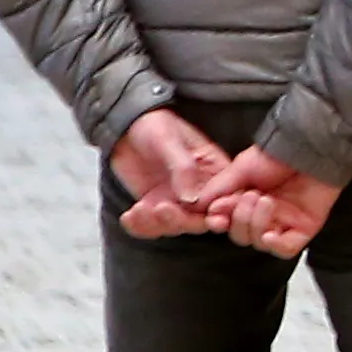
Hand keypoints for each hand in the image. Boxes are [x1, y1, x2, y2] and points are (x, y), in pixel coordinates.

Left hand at [108, 111, 235, 238]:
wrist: (124, 128)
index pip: (226, 198)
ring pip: (175, 226)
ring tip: (140, 209)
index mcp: (215, 171)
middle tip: (162, 209)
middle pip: (201, 219)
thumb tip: (193, 199)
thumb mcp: (169, 140)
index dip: (220, 211)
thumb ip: (183, 168)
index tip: (206, 217)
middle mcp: (200, 190)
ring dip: (158, 224)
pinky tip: (130, 216)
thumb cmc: (154, 125)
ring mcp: (177, 201)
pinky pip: (151, 226)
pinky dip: (140, 227)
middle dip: (182, 220)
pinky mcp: (154, 206)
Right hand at [187, 148, 341, 259]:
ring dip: (256, 224)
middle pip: (239, 235)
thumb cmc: (277, 155)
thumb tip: (196, 206)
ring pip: (258, 242)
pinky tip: (270, 234)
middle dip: (239, 219)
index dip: (218, 223)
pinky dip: (275, 246)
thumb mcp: (240, 169)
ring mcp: (282, 224)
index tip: (216, 217)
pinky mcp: (302, 230)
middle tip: (248, 196)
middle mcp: (261, 215)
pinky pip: (285, 250)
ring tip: (264, 199)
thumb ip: (218, 189)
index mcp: (243, 201)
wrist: (309, 150)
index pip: (225, 223)